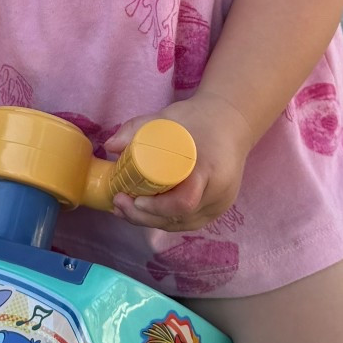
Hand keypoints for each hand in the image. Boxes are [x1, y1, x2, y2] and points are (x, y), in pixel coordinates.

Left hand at [106, 93, 253, 232]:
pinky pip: (187, 221)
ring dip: (151, 221)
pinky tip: (144, 213)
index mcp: (210, 169)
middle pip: (179, 219)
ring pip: (181, 224)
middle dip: (144, 217)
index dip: (158, 207)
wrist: (232, 123)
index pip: (185, 201)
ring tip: (124, 209)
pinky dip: (164, 219)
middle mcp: (219, 193)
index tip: (135, 198)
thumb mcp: (167, 118)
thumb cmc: (199, 119)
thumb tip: (110, 146)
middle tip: (118, 204)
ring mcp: (220, 205)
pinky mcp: (217, 210)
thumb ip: (137, 128)